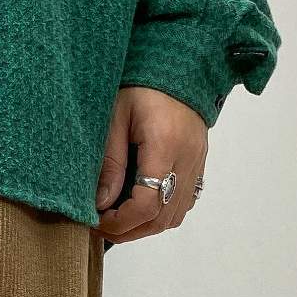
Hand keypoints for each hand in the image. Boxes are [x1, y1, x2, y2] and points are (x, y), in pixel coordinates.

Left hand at [95, 87, 207, 244]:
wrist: (179, 65)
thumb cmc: (143, 84)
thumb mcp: (115, 117)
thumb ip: (110, 161)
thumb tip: (102, 203)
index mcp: (166, 145)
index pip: (147, 204)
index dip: (120, 222)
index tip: (97, 220)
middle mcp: (187, 160)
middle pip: (161, 218)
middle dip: (129, 231)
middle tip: (101, 226)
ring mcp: (197, 164)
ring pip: (174, 217)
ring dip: (144, 227)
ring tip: (117, 220)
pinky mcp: (198, 165)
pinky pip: (183, 204)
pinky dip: (161, 215)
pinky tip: (141, 208)